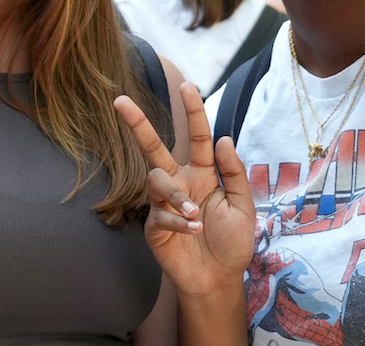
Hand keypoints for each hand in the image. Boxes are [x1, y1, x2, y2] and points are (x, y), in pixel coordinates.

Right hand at [117, 82, 255, 299]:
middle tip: (120, 101)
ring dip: (176, 195)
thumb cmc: (232, 242)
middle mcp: (181, 183)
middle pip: (154, 147)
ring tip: (196, 215)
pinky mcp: (154, 225)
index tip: (187, 85)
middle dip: (137, 123)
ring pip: (157, 180)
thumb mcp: (244, 206)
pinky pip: (159, 214)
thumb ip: (233, 173)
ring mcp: (164, 203)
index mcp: (203, 174)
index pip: (198, 137)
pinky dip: (177, 220)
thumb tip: (223, 138)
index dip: (193, 112)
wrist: (218, 278)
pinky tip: (193, 230)